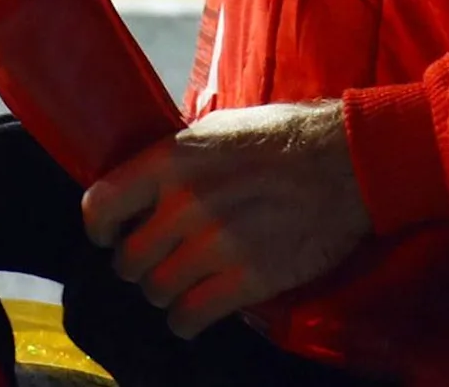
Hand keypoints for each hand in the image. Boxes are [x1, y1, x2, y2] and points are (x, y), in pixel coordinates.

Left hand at [79, 100, 371, 339]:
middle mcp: (187, 203)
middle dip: (137, 264)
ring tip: (181, 282)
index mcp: (173, 160)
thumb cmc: (283, 137)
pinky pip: (191, 316)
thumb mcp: (217, 128)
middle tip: (156, 259)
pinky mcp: (249, 279)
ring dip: (163, 292)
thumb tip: (144, 185)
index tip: (109, 235)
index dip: (100, 227)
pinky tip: (194, 311)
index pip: (101, 205)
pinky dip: (185, 320)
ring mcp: (218, 245)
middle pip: (128, 259)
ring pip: (156, 291)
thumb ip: (176, 158)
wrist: (349, 161)